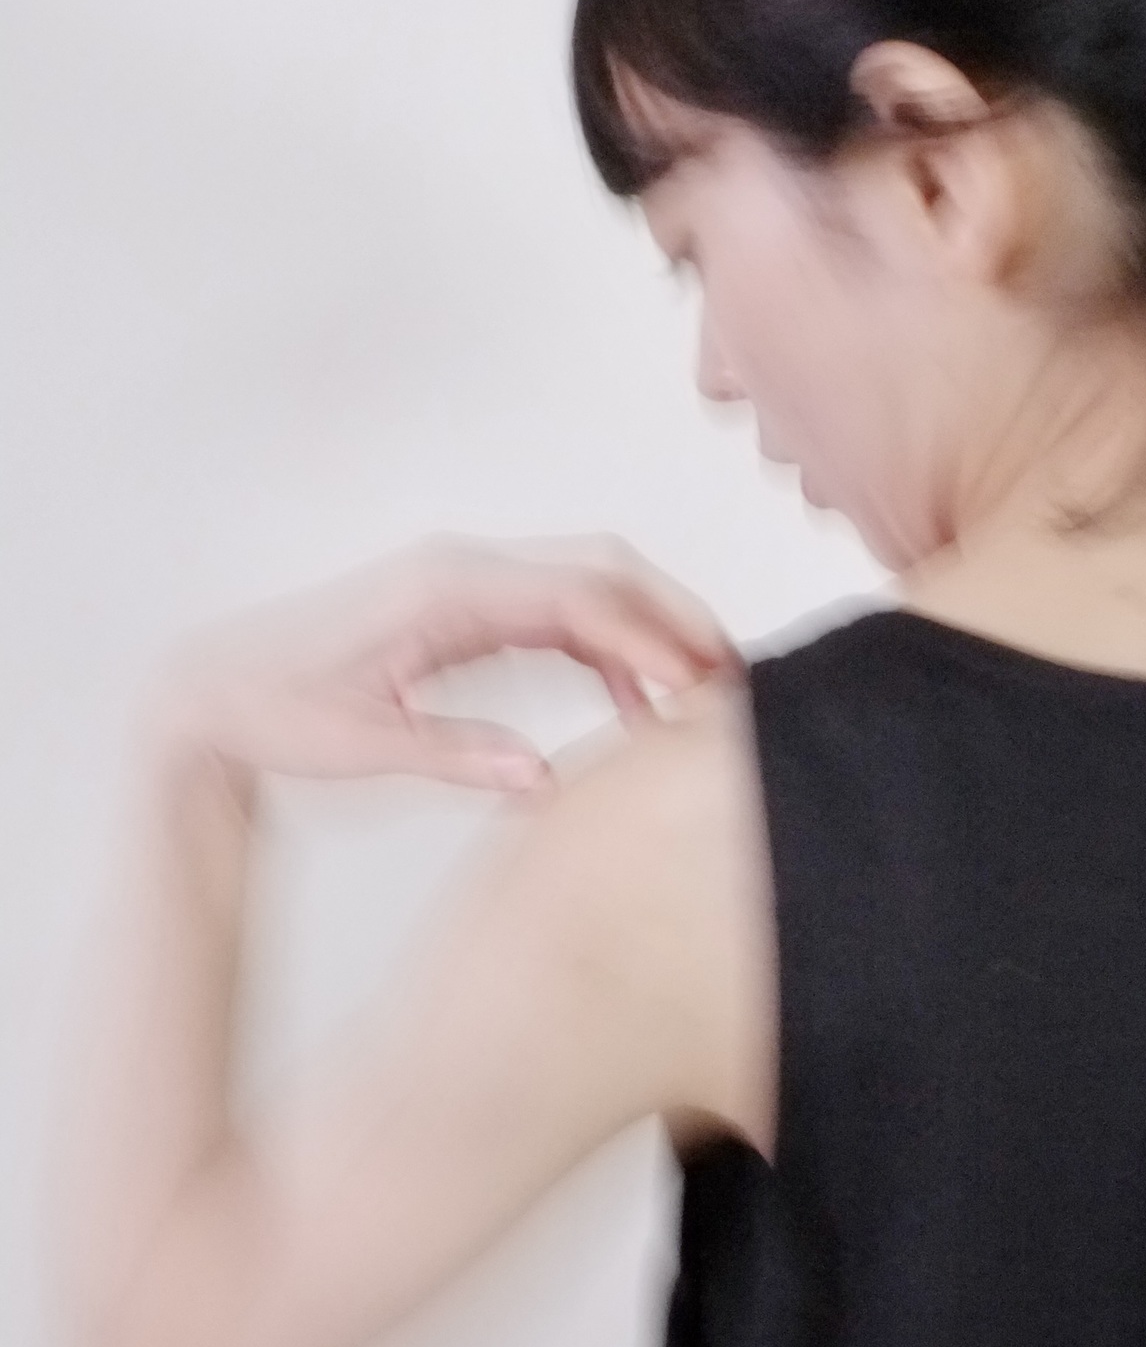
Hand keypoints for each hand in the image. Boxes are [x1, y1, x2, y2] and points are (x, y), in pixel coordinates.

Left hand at [143, 533, 741, 795]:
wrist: (211, 692)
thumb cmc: (273, 712)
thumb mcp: (364, 747)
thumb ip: (458, 756)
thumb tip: (542, 777)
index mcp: (445, 590)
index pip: (579, 595)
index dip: (651, 636)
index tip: (700, 684)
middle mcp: (462, 571)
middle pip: (602, 569)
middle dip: (675, 617)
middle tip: (734, 679)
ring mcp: (465, 584)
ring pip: (589, 586)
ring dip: (651, 631)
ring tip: (704, 694)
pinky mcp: (463, 611)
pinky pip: (558, 615)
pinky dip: (609, 649)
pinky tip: (634, 705)